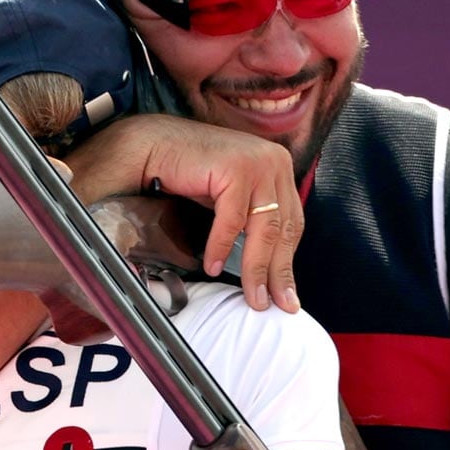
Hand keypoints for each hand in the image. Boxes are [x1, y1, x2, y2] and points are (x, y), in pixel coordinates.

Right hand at [67, 115, 302, 312]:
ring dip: (255, 268)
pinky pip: (232, 220)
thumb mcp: (233, 195)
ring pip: (263, 228)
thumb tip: (267, 265)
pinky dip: (221, 247)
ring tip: (251, 296)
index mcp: (280, 167)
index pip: (292, 222)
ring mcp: (258, 163)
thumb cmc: (193, 172)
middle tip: (274, 304)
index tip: (286, 294)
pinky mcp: (235, 168)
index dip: (288, 261)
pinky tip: (211, 267)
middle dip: (278, 272)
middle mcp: (276, 161)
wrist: (157, 144)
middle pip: (283, 228)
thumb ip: (253, 218)